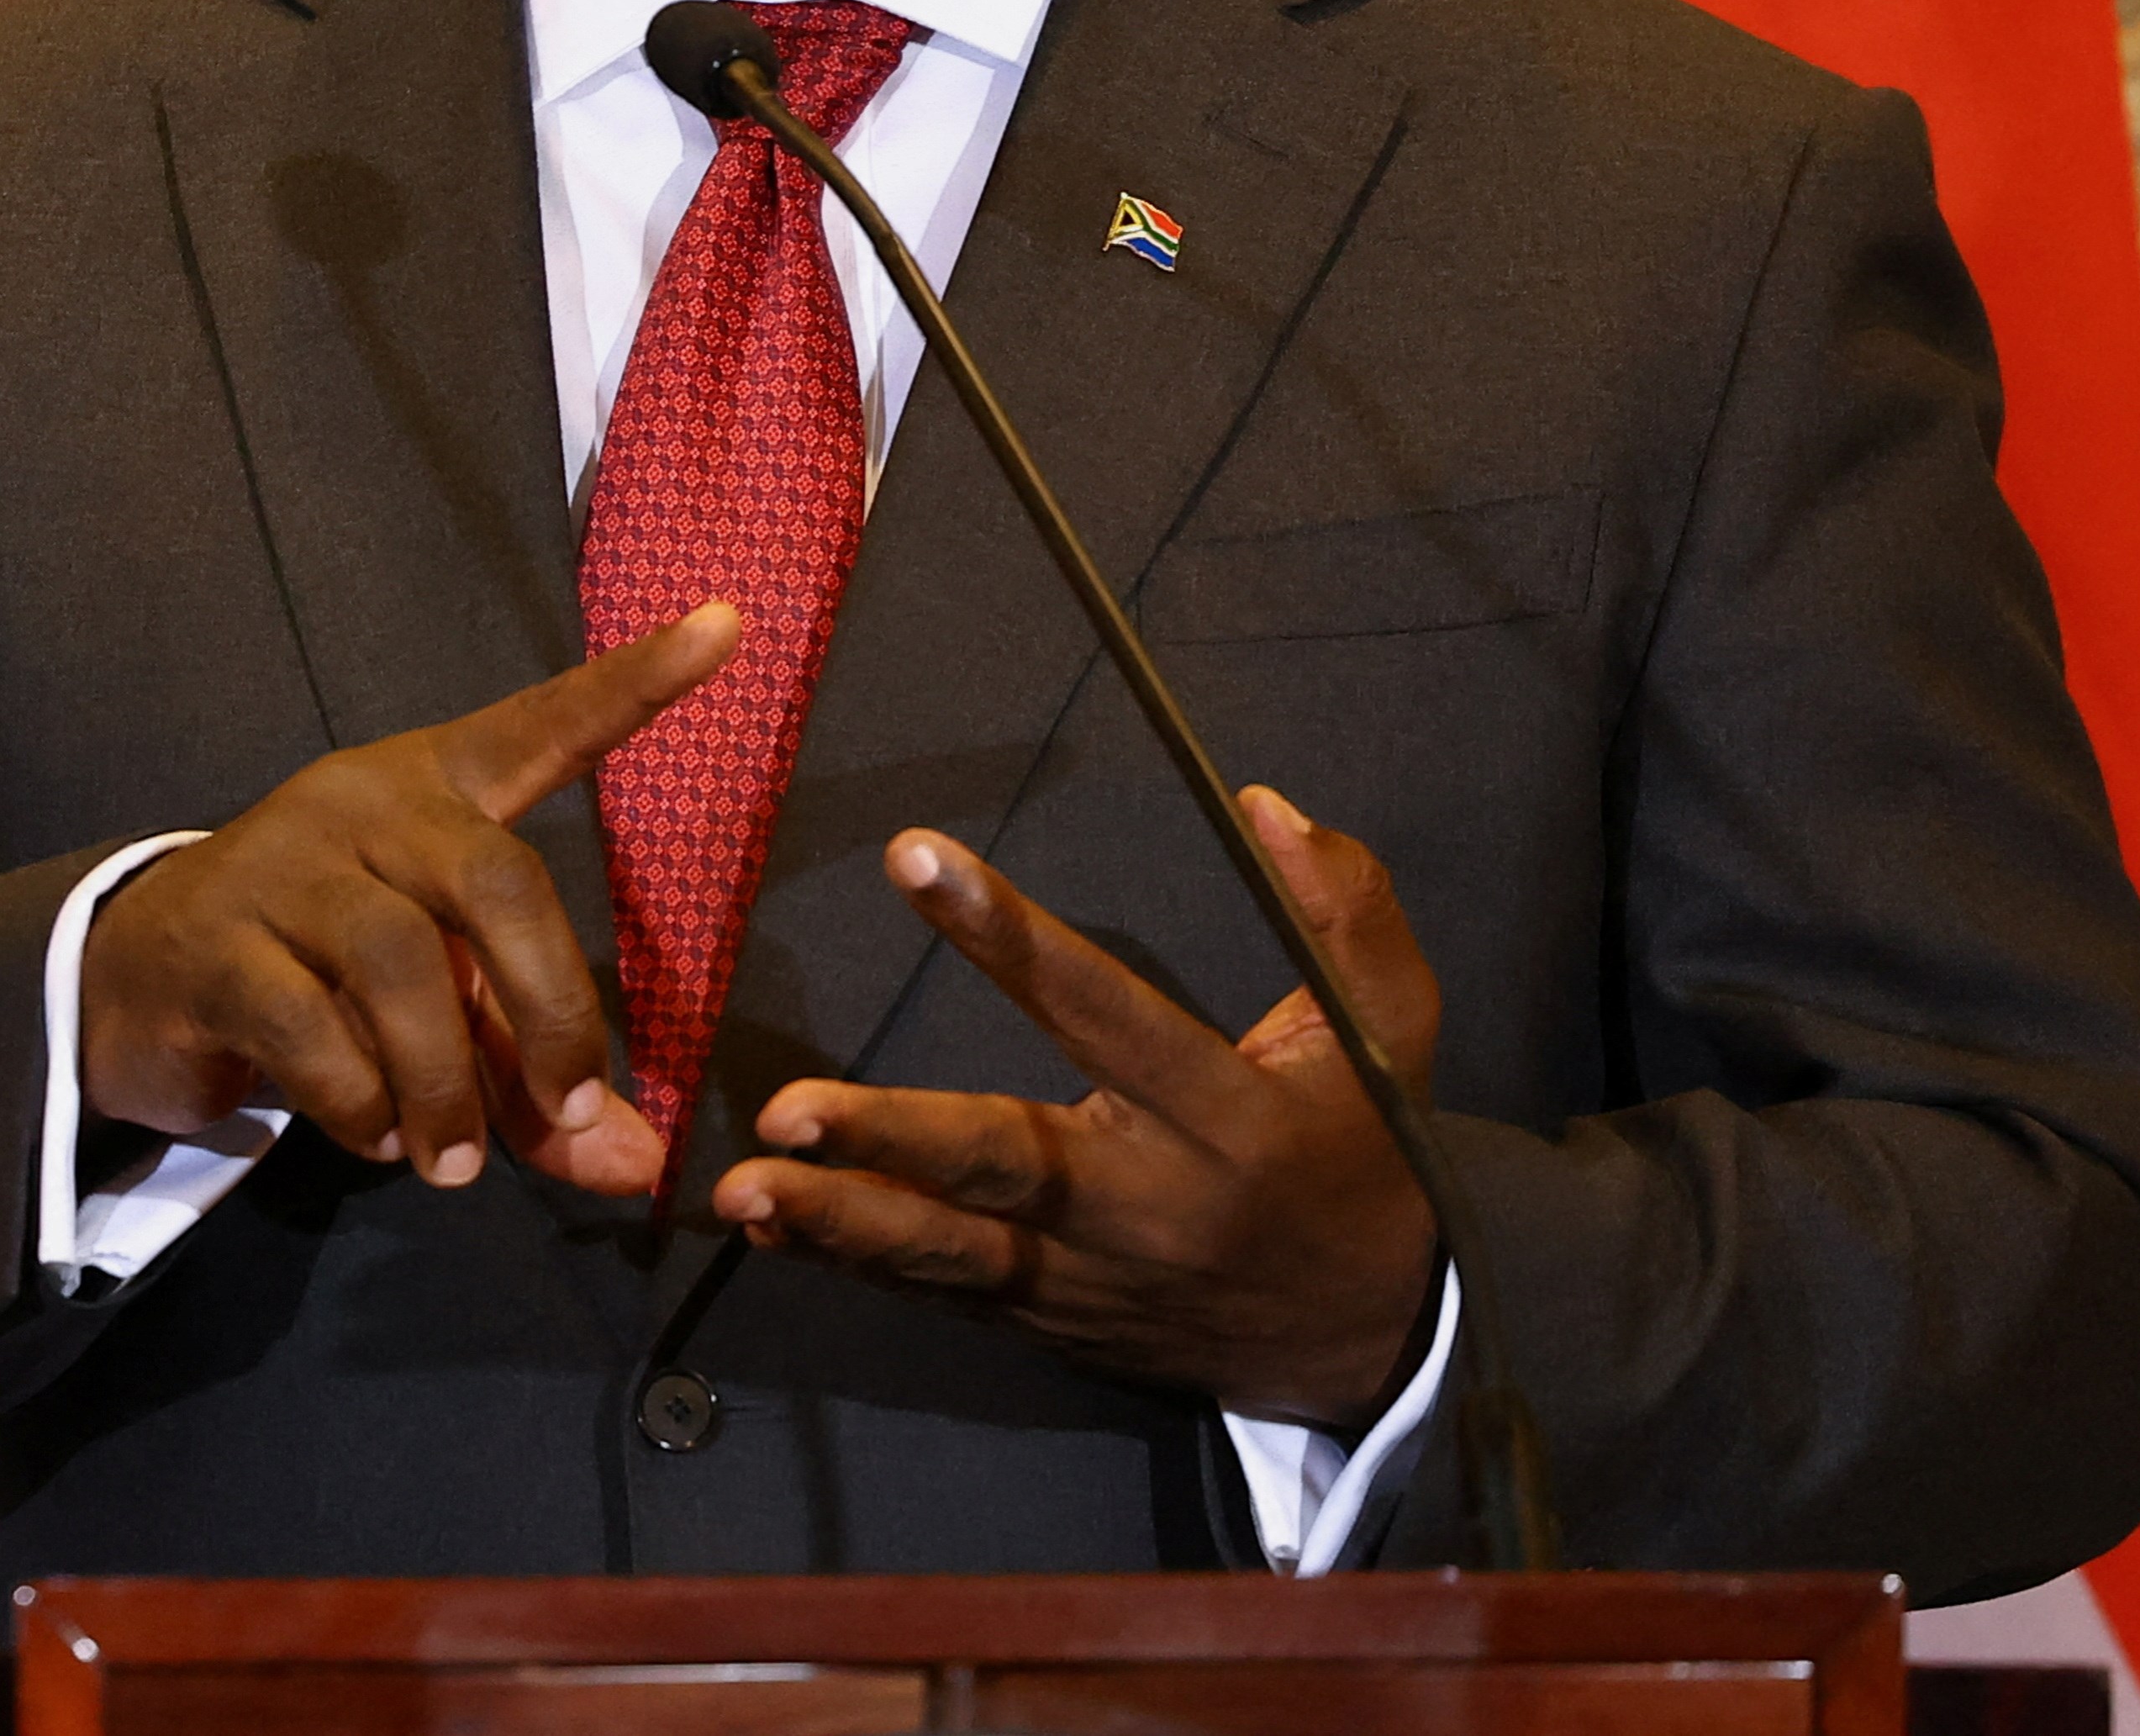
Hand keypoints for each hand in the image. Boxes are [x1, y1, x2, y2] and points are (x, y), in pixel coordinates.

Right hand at [79, 603, 736, 1198]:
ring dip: (444, 1080)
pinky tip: (371, 1134)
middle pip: (494, 879)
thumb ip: (536, 1084)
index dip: (634, 684)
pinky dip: (359, 1099)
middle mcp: (367, 805)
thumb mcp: (444, 1018)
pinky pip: (309, 1026)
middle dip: (551, 1005)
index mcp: (439, 790)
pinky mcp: (216, 943)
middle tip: (572, 1108)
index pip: (546, 723)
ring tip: (452, 1158)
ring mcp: (284, 865)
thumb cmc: (323, 975)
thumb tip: (638, 1166)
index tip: (727, 626)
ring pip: (399, 963)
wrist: (136, 981)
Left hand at [709, 786, 1443, 1427]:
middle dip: (893, 1137)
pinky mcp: (1056, 1321)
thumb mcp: (1396, 1025)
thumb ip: (1344, 908)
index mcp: (1226, 1114)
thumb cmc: (1369, 1151)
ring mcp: (1092, 1277)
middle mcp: (1149, 1202)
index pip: (1104, 1010)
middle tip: (787, 1110)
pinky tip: (776, 1229)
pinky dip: (860, 1263)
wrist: (1369, 1337)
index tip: (917, 860)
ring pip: (953, 1253)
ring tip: (743, 1193)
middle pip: (1005, 1166)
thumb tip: (1263, 803)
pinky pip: (946, 1293)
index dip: (1009, 937)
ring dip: (845, 1223)